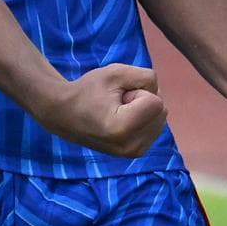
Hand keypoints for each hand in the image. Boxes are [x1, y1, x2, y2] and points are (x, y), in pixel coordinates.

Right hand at [36, 60, 166, 157]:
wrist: (65, 115)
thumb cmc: (88, 91)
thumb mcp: (116, 72)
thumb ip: (146, 77)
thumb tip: (160, 97)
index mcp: (123, 129)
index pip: (156, 101)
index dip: (137, 91)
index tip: (115, 97)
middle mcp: (131, 147)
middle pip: (161, 110)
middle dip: (143, 100)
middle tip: (116, 103)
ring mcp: (134, 153)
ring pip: (161, 118)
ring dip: (143, 109)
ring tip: (118, 111)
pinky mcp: (135, 153)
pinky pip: (155, 126)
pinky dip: (144, 119)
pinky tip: (123, 120)